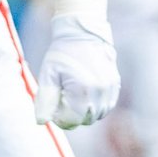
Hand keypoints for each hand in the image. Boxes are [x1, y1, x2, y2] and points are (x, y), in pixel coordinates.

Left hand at [32, 12, 119, 127]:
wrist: (83, 34)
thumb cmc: (62, 54)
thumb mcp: (48, 76)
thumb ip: (45, 100)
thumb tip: (41, 122)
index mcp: (83, 89)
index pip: (74, 120)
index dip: (61, 120)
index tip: (54, 109)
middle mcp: (100, 91)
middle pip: (87, 120)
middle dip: (74, 116)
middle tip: (62, 101)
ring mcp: (110, 87)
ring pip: (100, 114)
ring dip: (86, 112)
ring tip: (74, 97)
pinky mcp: (115, 84)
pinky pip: (108, 105)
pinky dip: (97, 105)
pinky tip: (85, 94)